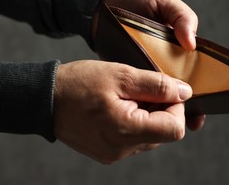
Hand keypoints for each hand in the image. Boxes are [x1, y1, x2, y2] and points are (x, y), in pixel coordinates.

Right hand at [54, 60, 192, 163]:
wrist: (44, 99)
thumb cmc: (78, 84)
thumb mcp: (121, 75)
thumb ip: (156, 85)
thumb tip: (184, 92)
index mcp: (127, 131)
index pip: (175, 128)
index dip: (176, 106)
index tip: (163, 89)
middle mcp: (122, 149)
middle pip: (164, 132)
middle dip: (161, 108)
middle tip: (141, 89)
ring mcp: (114, 154)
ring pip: (150, 135)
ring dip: (148, 114)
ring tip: (126, 96)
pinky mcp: (108, 152)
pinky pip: (134, 139)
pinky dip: (135, 122)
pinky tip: (119, 106)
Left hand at [103, 0, 205, 129]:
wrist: (100, 2)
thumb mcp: (163, 0)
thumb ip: (181, 16)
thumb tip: (192, 44)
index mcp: (178, 42)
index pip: (196, 66)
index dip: (205, 84)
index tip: (208, 100)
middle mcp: (165, 57)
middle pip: (180, 82)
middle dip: (187, 100)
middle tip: (194, 118)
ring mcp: (146, 65)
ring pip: (160, 88)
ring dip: (166, 103)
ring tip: (172, 118)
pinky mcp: (129, 69)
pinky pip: (139, 86)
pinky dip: (144, 97)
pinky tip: (148, 110)